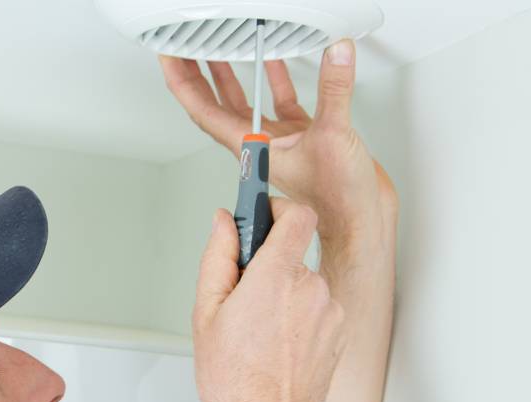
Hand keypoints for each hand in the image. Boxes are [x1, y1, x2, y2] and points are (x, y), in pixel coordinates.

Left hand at [160, 40, 396, 249]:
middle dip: (198, 77)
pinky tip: (272, 64)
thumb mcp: (332, 135)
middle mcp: (260, 146)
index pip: (205, 110)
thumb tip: (335, 56)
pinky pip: (281, 104)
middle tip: (184, 51)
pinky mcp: (303, 138)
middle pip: (217, 106)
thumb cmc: (337, 199)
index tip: (171, 60)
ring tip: (218, 52)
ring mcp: (280, 143)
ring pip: (246, 105)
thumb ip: (334, 90)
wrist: (359, 220)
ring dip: (231, 78)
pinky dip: (275, 82)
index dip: (184, 84)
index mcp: (251, 148)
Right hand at [193, 199, 345, 401]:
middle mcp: (311, 289)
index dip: (278, 210)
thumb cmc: (234, 381)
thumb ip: (218, 257)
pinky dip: (300, 319)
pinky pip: (318, 310)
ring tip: (259, 334)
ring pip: (305, 285)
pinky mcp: (340, 332)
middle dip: (269, 268)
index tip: (262, 215)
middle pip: (293, 255)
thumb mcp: (206, 313)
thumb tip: (224, 223)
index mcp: (276, 276)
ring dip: (284, 297)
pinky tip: (277, 347)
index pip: (295, 215)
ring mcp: (331, 312)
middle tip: (242, 301)